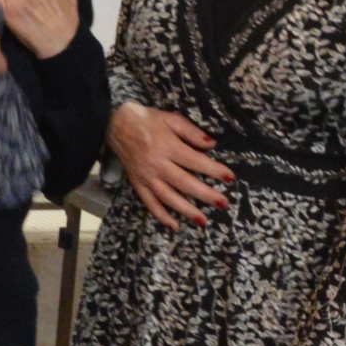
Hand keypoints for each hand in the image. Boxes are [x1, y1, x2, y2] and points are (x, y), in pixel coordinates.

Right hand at [109, 101, 234, 230]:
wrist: (115, 124)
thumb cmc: (146, 120)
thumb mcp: (170, 118)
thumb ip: (191, 132)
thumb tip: (211, 144)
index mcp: (167, 146)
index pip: (195, 161)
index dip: (213, 170)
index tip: (229, 178)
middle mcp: (156, 164)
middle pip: (185, 183)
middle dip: (205, 194)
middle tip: (222, 203)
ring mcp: (146, 177)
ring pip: (168, 197)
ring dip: (186, 210)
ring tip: (203, 221)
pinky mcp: (137, 184)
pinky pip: (150, 203)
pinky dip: (161, 216)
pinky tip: (174, 226)